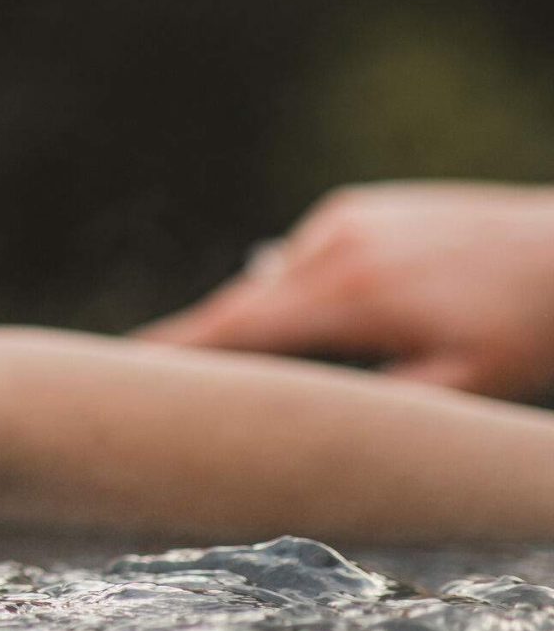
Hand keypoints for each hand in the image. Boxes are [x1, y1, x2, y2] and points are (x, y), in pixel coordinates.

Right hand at [139, 182, 553, 397]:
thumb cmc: (532, 329)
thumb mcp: (463, 387)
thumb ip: (374, 407)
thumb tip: (294, 422)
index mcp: (349, 295)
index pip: (235, 331)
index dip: (173, 356)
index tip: (119, 374)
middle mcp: (332, 245)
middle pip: (236, 304)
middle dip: (189, 343)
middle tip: (140, 378)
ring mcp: (344, 220)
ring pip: (268, 283)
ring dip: (248, 322)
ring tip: (231, 368)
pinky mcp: (361, 208)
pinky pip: (305, 259)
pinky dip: (295, 292)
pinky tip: (323, 321)